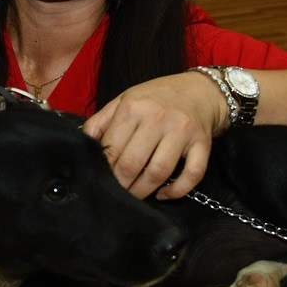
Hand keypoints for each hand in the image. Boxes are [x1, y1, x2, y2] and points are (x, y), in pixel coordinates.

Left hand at [82, 72, 226, 200]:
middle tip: (118, 193)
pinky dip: (177, 190)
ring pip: (159, 172)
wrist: (199, 89)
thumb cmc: (156, 98)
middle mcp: (157, 119)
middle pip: (133, 163)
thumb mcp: (124, 100)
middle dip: (122, 184)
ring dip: (144, 191)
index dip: (105, 169)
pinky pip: (192, 174)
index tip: (102, 180)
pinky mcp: (203, 144)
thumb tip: (83, 143)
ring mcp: (182, 132)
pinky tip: (164, 195)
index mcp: (133, 108)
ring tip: (136, 196)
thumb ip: (100, 121)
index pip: (112, 148)